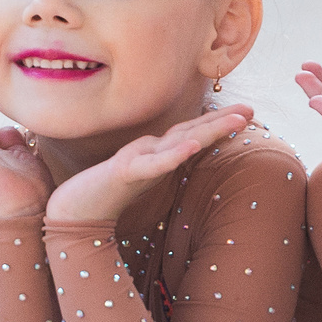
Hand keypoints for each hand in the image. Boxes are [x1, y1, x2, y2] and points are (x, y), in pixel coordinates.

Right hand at [46, 104, 251, 224]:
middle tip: (251, 109)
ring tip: (236, 120)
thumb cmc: (102, 194)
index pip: (190, 135)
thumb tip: (181, 152)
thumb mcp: (138, 178)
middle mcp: (148, 151)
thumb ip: (158, 164)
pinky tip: (192, 147)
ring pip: (178, 142)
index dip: (217, 123)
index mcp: (154, 154)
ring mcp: (136, 160)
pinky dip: (173, 155)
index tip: (245, 113)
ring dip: (208, 130)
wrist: (70, 212)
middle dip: (222, 120)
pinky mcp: (123, 173)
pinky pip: (152, 165)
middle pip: (190, 132)